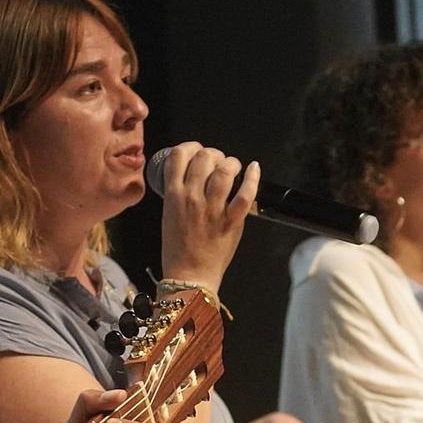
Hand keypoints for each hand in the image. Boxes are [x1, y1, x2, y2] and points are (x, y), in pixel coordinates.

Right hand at [157, 142, 261, 293]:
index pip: (177, 157)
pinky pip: (245, 194)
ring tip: (233, 166)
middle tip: (217, 161)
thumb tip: (192, 178)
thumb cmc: (177, 250)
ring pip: (224, 171)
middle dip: (213, 153)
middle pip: (203, 158)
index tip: (196, 150)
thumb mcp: (168, 216)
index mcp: (173, 196)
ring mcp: (212, 209)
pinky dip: (252, 178)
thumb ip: (178, 195)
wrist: (189, 276)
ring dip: (230, 162)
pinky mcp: (231, 221)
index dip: (189, 147)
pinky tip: (254, 168)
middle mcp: (191, 198)